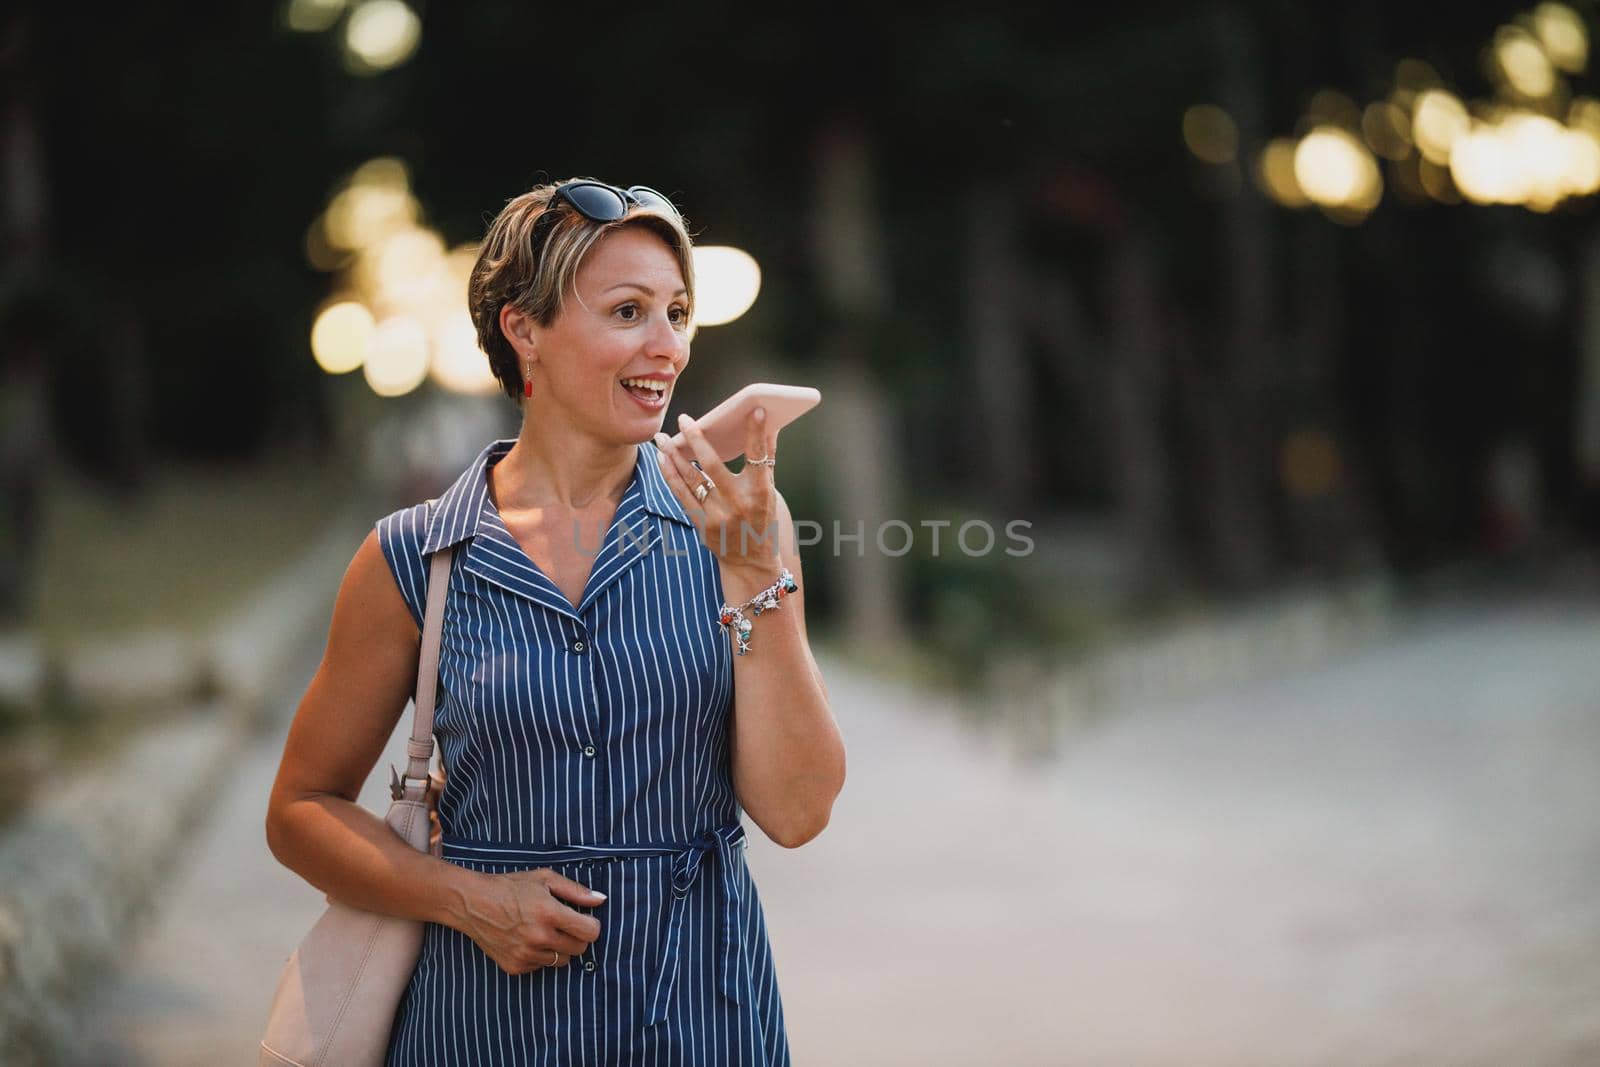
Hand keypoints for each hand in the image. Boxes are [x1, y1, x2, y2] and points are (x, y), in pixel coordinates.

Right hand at [450, 868, 605, 975]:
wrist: (473, 903)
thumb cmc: (510, 887)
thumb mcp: (544, 879)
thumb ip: (576, 891)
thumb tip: (602, 900)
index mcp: (549, 913)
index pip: (590, 933)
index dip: (591, 925)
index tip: (584, 920)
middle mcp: (539, 937)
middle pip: (579, 949)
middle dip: (576, 937)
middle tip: (563, 924)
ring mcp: (526, 954)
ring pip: (562, 961)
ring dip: (558, 948)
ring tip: (542, 931)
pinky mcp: (515, 967)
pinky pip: (541, 967)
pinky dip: (540, 956)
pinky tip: (526, 940)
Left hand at [654, 407, 779, 571]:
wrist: (751, 563)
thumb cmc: (762, 522)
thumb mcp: (770, 493)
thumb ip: (766, 461)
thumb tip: (767, 426)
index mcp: (761, 493)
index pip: (759, 457)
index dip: (757, 433)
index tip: (756, 410)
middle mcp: (738, 504)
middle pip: (714, 465)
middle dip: (697, 439)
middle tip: (684, 419)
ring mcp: (718, 516)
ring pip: (691, 479)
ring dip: (674, 455)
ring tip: (663, 437)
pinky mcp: (701, 525)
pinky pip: (681, 495)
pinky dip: (670, 475)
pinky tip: (662, 459)